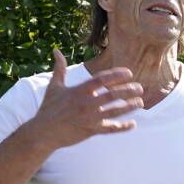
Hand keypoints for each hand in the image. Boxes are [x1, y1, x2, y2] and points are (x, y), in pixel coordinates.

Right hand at [26, 49, 143, 150]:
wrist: (43, 133)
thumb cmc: (48, 108)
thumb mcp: (54, 87)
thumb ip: (59, 68)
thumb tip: (56, 51)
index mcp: (78, 91)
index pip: (101, 80)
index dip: (116, 75)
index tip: (129, 73)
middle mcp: (85, 104)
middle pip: (112, 96)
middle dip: (128, 91)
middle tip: (139, 88)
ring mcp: (89, 118)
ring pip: (114, 112)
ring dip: (129, 107)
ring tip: (140, 102)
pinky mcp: (91, 131)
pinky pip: (110, 129)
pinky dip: (122, 127)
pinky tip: (133, 124)